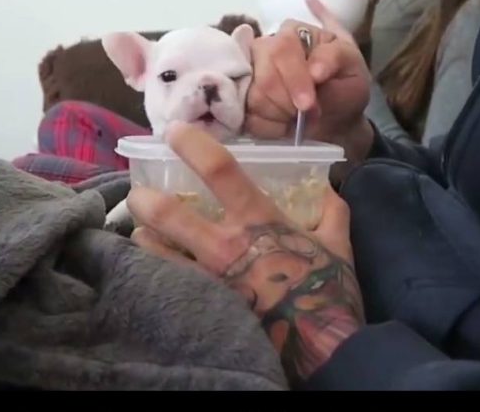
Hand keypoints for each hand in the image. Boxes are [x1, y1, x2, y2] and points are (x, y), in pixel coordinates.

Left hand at [127, 122, 363, 383]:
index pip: (218, 169)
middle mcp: (224, 246)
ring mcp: (207, 280)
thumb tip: (327, 184)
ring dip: (142, 234)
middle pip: (164, 212)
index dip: (192, 144)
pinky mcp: (200, 307)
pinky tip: (155, 267)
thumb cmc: (328, 290)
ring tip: (144, 231)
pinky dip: (151, 269)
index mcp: (258, 220)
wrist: (322, 347)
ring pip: (151, 248)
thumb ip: (331, 208)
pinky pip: (162, 282)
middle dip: (143, 197)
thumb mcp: (339, 242)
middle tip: (140, 193)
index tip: (175, 132)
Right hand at [245, 0, 375, 178]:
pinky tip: (285, 125)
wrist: (337, 119)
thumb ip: (334, 59)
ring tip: (298, 117)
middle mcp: (265, 48)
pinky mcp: (244, 100)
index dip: (294, 79)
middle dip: (287, 101)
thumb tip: (314, 70)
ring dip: (281, 115)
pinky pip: (247, 117)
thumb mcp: (352, 66)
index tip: (309, 103)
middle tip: (308, 113)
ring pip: (253, 97)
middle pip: (263, 76)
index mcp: (293, 33)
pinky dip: (270, 127)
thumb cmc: (345, 87)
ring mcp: (250, 74)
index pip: (281, 48)